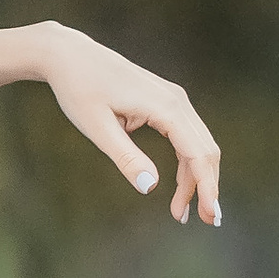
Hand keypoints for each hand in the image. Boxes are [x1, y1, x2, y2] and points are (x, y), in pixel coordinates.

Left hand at [40, 33, 221, 225]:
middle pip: (205, 150)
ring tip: (183, 211)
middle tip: (202, 221)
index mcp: (164, 107)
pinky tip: (178, 185)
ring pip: (199, 144)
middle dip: (206, 187)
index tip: (209, 216)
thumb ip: (125, 157)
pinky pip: (187, 136)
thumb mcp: (97, 127)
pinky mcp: (165, 101)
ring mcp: (173, 99)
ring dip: (197, 178)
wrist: (69, 56)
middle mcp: (176, 100)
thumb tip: (151, 187)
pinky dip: (187, 163)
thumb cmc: (79, 88)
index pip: (197, 153)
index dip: (206, 187)